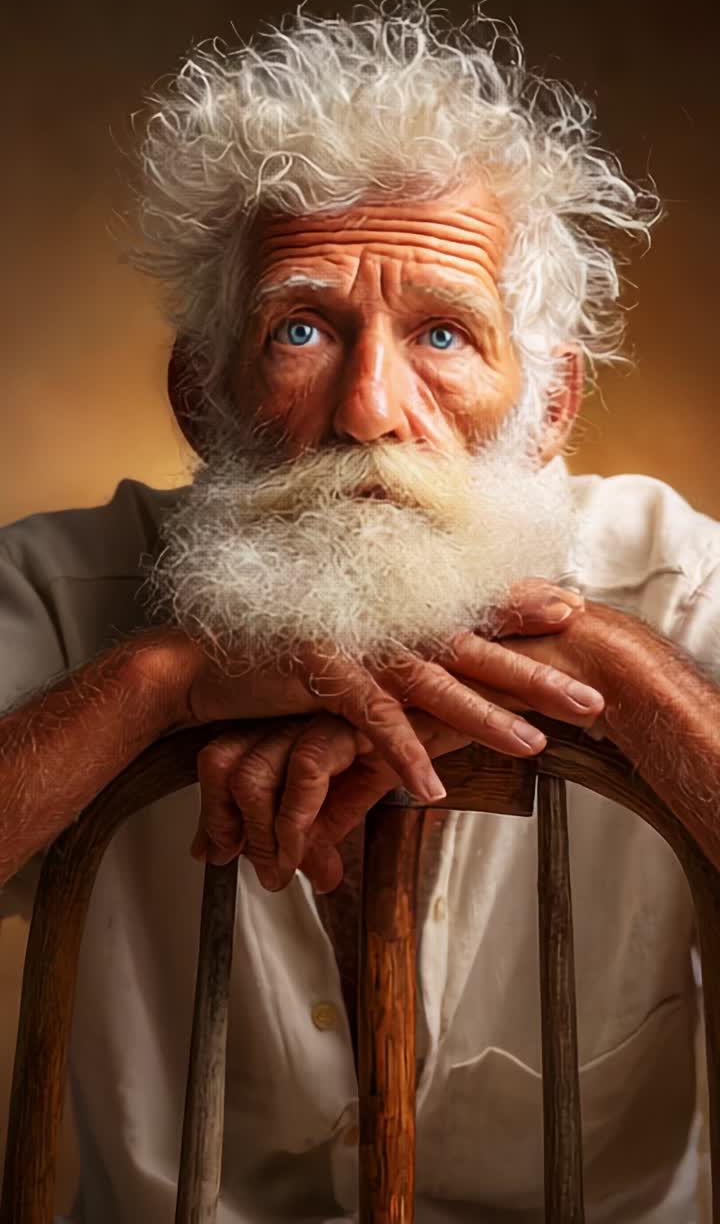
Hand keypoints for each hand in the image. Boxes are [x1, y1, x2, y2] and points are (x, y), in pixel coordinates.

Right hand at [189, 580, 603, 889]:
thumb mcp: (343, 650)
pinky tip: (431, 788)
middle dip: (533, 673)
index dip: (518, 604)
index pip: (465, 605)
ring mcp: (352, 645)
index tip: (570, 605)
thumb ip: (386, 657)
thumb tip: (427, 681)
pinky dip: (401, 753)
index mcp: (389, 611)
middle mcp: (378, 622)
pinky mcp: (317, 674)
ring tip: (534, 744)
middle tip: (588, 696)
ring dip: (484, 717)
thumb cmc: (278, 656)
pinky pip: (370, 719)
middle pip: (470, 648)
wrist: (201, 660)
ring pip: (431, 682)